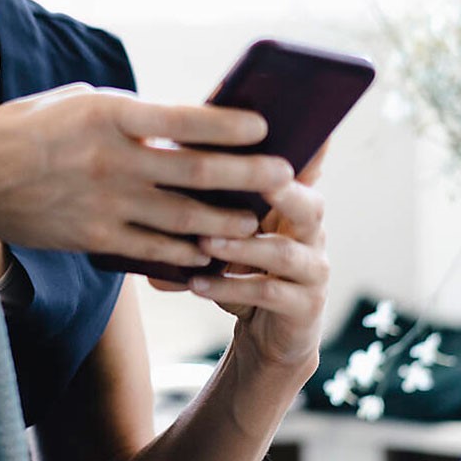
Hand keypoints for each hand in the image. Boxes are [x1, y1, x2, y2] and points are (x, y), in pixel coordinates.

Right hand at [0, 83, 291, 265]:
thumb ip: (124, 110)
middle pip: (198, 173)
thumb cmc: (22, 130)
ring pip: (183, 219)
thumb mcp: (72, 100)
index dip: (231, 124)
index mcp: (108, 113)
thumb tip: (174, 122)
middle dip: (248, 176)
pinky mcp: (94, 238)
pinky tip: (210, 254)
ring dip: (226, 222)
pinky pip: (153, 250)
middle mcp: (112, 159)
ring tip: (255, 222)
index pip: (185, 119)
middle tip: (283, 177)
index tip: (264, 125)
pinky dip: (186, 253)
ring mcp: (104, 204)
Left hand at [148, 142, 330, 372]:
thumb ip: (204, 204)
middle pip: (308, 204)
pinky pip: (267, 293)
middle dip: (280, 190)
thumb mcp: (228, 232)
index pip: (304, 168)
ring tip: (204, 241)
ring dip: (241, 245)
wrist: (268, 334)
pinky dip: (228, 286)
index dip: (302, 149)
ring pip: (282, 251)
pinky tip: (195, 283)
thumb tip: (147, 172)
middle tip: (255, 179)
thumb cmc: (243, 269)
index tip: (275, 126)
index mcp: (295, 204)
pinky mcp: (304, 306)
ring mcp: (312, 270)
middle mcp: (312, 232)